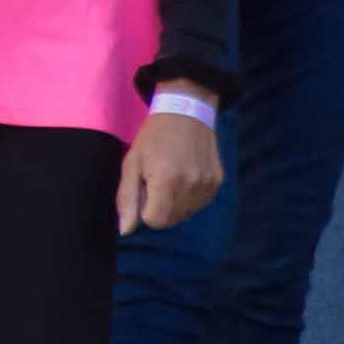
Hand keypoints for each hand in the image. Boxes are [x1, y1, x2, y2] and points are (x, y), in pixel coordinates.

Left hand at [119, 105, 222, 234]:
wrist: (186, 112)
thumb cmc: (153, 137)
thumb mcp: (131, 163)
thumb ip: (127, 199)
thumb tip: (126, 231)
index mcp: (166, 181)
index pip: (154, 221)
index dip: (145, 208)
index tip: (145, 188)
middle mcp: (190, 186)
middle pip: (170, 220)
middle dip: (160, 207)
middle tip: (157, 180)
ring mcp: (207, 185)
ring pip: (185, 214)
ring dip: (175, 203)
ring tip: (172, 176)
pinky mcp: (218, 183)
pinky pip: (199, 204)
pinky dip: (190, 197)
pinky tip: (186, 175)